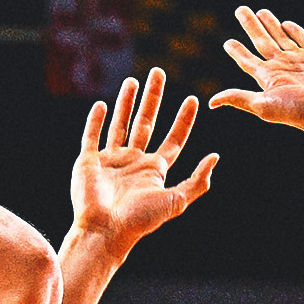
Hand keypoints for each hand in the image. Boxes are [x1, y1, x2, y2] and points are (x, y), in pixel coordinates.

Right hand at [71, 68, 218, 259]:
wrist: (105, 230)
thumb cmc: (140, 219)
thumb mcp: (176, 200)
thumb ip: (196, 181)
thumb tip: (215, 157)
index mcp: (154, 170)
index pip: (173, 139)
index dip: (183, 120)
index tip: (192, 99)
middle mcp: (133, 162)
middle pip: (146, 123)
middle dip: (153, 98)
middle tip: (158, 72)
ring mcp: (110, 161)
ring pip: (120, 124)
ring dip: (126, 103)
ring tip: (132, 80)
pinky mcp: (88, 162)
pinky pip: (91, 136)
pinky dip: (95, 121)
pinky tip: (101, 105)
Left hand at [209, 8, 303, 137]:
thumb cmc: (299, 112)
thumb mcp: (264, 106)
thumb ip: (239, 98)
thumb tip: (211, 103)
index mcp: (268, 78)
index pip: (248, 61)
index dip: (237, 52)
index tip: (227, 42)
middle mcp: (282, 67)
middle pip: (262, 41)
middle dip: (250, 26)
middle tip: (240, 9)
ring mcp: (301, 60)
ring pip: (281, 37)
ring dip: (270, 24)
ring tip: (261, 11)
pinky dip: (295, 30)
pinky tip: (286, 24)